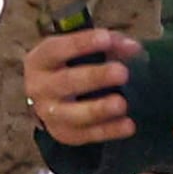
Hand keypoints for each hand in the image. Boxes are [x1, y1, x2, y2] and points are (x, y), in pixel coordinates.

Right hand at [25, 28, 139, 145]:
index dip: (81, 44)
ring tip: (121, 104)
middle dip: (95, 77)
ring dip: (98, 109)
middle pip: (65, 82)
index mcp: (40, 61)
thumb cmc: (71, 65)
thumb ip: (108, 44)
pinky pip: (86, 135)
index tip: (106, 38)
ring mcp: (49, 114)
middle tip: (121, 72)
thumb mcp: (82, 48)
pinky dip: (108, 131)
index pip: (56, 50)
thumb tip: (133, 48)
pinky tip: (128, 125)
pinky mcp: (63, 134)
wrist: (51, 98)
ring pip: (72, 114)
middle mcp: (39, 88)